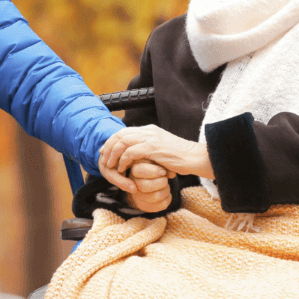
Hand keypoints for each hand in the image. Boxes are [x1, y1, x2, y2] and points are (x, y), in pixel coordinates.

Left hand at [99, 125, 214, 179]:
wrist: (194, 157)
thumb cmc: (180, 158)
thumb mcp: (162, 149)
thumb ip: (149, 148)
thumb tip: (138, 155)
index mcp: (150, 130)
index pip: (125, 131)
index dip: (112, 141)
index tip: (105, 151)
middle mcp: (148, 131)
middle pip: (120, 134)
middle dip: (108, 146)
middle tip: (103, 159)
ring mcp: (150, 138)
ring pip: (122, 142)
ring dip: (113, 154)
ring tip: (110, 166)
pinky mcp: (152, 148)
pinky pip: (130, 152)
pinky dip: (123, 161)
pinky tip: (122, 169)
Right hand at [127, 160, 173, 212]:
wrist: (150, 181)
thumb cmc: (154, 168)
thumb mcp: (155, 161)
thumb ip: (161, 163)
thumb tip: (172, 173)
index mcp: (134, 170)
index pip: (140, 171)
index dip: (155, 171)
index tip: (163, 171)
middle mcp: (133, 184)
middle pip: (146, 186)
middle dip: (162, 182)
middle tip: (165, 178)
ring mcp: (138, 197)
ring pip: (156, 196)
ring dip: (166, 190)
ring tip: (166, 186)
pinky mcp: (147, 206)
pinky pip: (162, 205)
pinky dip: (168, 198)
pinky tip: (165, 193)